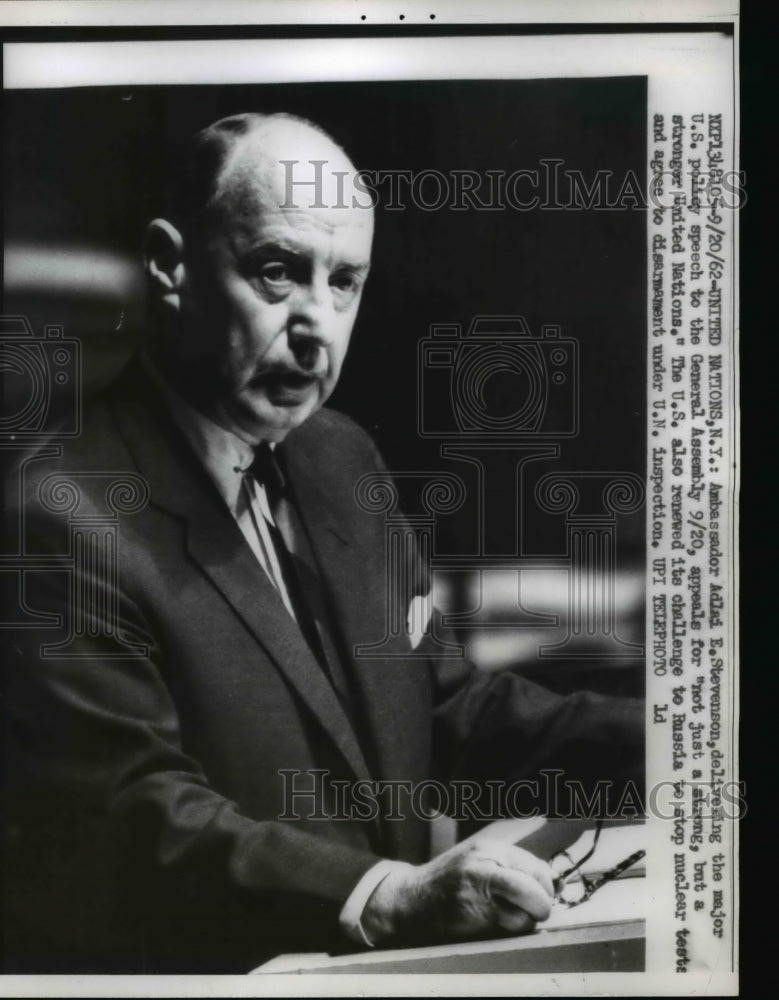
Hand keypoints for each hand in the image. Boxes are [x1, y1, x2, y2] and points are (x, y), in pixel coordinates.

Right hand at [360, 837, 555, 946]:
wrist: (411, 899)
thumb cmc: (448, 883)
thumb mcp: (478, 862)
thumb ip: (512, 868)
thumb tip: (555, 882)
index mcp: (490, 848)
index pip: (537, 866)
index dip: (545, 887)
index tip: (539, 898)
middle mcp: (486, 861)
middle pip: (536, 883)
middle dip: (543, 903)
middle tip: (534, 912)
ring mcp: (479, 885)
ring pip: (529, 905)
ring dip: (529, 919)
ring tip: (514, 919)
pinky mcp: (474, 910)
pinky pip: (512, 923)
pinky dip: (514, 929)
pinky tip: (498, 925)